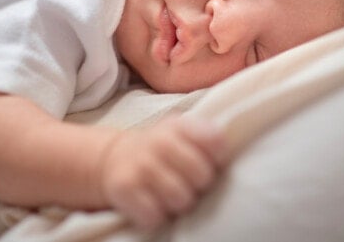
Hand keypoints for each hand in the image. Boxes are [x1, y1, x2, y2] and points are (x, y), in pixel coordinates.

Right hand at [99, 115, 226, 229]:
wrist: (115, 156)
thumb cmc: (162, 150)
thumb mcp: (183, 134)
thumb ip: (208, 139)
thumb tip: (228, 159)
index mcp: (180, 126)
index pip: (215, 141)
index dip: (219, 158)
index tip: (213, 163)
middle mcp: (160, 141)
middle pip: (202, 175)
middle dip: (201, 186)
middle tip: (191, 184)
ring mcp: (141, 164)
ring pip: (181, 199)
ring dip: (179, 204)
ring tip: (173, 196)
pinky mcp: (124, 187)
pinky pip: (154, 216)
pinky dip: (156, 217)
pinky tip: (153, 205)